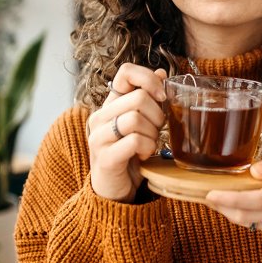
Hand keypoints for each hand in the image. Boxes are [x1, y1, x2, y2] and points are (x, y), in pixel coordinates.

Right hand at [87, 63, 167, 202]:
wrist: (115, 190)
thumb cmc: (131, 154)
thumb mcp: (143, 123)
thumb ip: (149, 99)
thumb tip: (161, 73)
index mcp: (111, 104)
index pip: (126, 72)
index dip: (149, 79)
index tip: (162, 97)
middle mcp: (100, 117)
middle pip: (139, 97)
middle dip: (158, 115)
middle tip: (156, 131)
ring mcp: (99, 137)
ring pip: (136, 118)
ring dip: (152, 134)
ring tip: (148, 144)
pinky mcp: (105, 157)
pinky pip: (135, 141)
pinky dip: (147, 148)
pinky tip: (143, 155)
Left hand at [206, 153, 261, 240]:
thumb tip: (254, 171)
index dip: (235, 198)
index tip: (213, 193)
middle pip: (249, 214)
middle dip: (223, 206)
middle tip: (205, 194)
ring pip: (247, 222)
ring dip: (228, 210)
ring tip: (214, 196)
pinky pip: (253, 225)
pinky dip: (240, 214)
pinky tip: (233, 203)